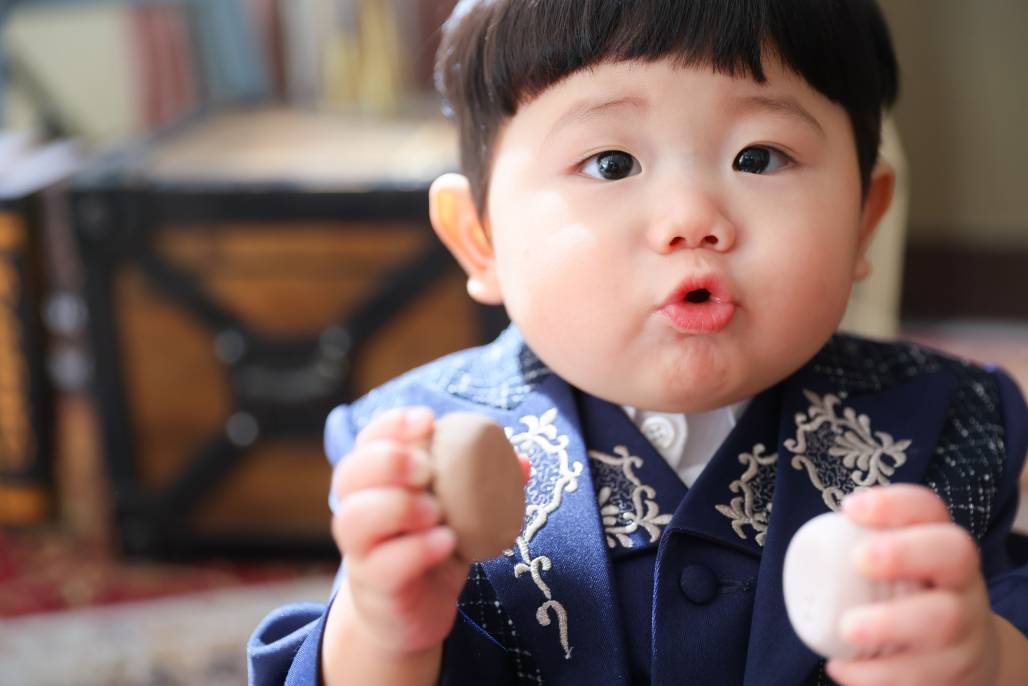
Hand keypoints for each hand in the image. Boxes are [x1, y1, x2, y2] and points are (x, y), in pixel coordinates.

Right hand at [330, 406, 468, 655]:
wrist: (410, 616)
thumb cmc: (430, 549)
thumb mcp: (459, 512)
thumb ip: (484, 485)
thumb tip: (523, 463)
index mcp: (376, 482)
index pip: (369, 440)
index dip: (392, 424)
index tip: (428, 420)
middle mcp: (359, 510)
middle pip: (350, 471)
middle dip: (389, 461)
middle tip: (426, 469)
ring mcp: (361, 550)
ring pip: (355, 516)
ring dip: (397, 506)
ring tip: (435, 512)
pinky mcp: (374, 586)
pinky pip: (384, 563)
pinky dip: (417, 549)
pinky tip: (446, 542)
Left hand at [825, 484, 1025, 685]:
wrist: (968, 660)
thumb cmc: (911, 602)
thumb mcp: (899, 573)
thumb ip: (862, 555)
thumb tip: (802, 550)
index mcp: (940, 546)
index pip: (928, 509)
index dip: (893, 503)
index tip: (849, 509)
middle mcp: (960, 582)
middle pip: (953, 554)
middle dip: (903, 551)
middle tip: (858, 560)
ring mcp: (966, 629)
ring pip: (944, 620)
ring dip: (890, 623)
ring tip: (847, 629)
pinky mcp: (960, 674)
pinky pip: (923, 676)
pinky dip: (876, 675)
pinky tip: (842, 668)